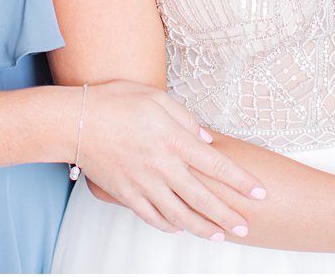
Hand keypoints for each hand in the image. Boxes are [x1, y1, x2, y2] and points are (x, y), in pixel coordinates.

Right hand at [74, 80, 266, 240]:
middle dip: (228, 214)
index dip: (240, 181)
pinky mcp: (126, 194)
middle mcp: (163, 166)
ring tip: (219, 236)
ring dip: (202, 227)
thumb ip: (185, 119)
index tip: (259, 193)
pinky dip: (167, 225)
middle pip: (203, 197)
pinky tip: (179, 228)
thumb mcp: (157, 99)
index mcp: (175, 140)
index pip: (217, 165)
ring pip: (179, 214)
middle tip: (246, 226)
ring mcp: (144, 183)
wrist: (76, 121)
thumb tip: (207, 139)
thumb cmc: (115, 102)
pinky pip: (151, 216)